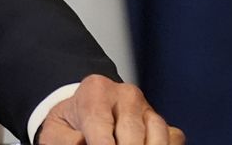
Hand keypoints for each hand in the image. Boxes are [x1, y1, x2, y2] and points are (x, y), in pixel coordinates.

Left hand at [38, 74, 184, 144]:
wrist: (84, 115)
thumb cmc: (71, 125)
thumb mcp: (57, 130)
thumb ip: (66, 140)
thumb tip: (83, 142)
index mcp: (95, 90)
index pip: (100, 123)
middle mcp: (126, 95)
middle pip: (131, 134)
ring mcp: (147, 109)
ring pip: (158, 136)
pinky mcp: (163, 124)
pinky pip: (174, 138)